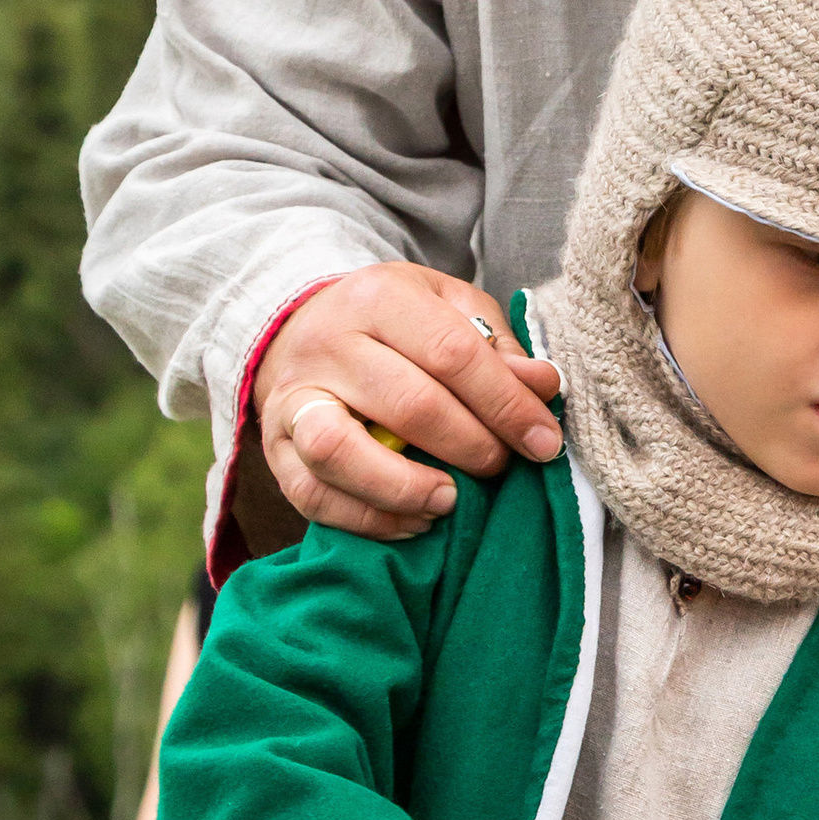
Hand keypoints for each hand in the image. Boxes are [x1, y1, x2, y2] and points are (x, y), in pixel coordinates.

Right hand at [256, 264, 562, 541]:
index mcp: (379, 298)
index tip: (543, 443)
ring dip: (407, 488)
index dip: (507, 404)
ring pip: (340, 451)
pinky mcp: (275, 448)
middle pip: (409, 404)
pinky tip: (415, 521)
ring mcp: (293, 398)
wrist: (303, 328)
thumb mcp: (449, 308)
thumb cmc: (393, 324)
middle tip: (500, 467)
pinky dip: (368, 520)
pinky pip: (313, 495)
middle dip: (470, 447)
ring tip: (451, 500)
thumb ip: (497, 346)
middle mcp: (329, 344)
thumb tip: (543, 386)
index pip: (453, 353)